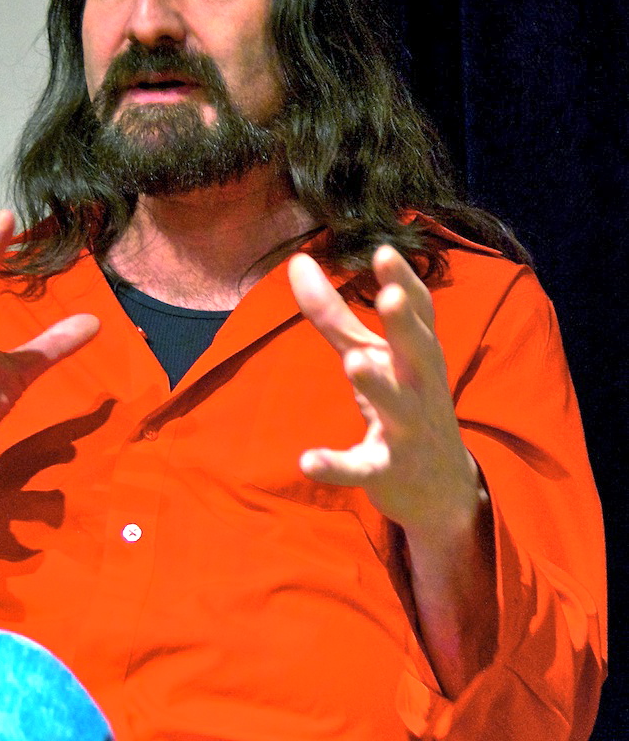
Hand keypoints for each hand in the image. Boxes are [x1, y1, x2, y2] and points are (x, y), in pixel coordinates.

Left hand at [287, 246, 479, 536]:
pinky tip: (307, 460)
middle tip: (390, 297)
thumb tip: (298, 261)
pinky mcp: (387, 472)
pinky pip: (362, 469)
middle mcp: (420, 388)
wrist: (441, 489)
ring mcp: (408, 432)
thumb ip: (334, 313)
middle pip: (419, 353)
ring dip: (378, 386)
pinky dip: (336, 465)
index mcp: (418, 356)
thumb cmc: (404, 403)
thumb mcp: (372, 355)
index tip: (385, 251)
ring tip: (355, 362)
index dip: (406, 282)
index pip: (420, 314)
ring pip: (396, 407)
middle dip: (406, 325)